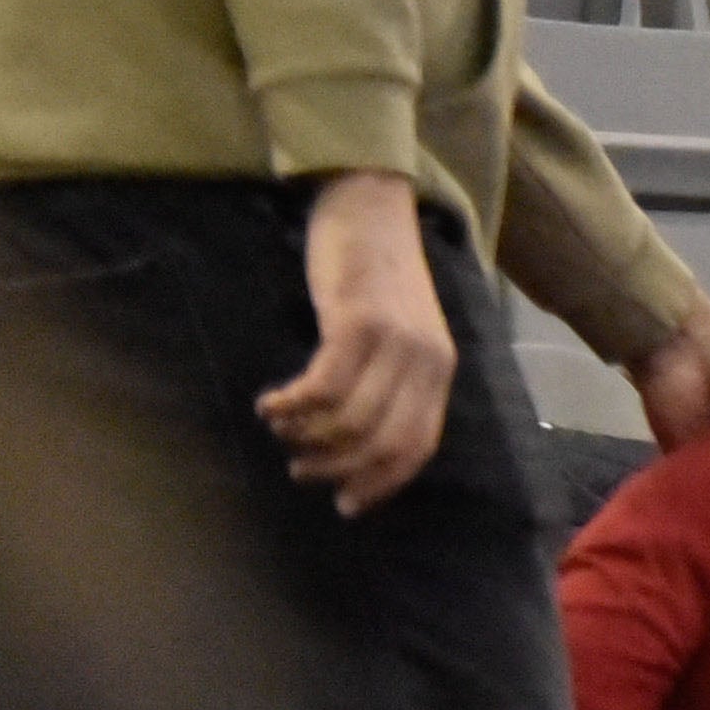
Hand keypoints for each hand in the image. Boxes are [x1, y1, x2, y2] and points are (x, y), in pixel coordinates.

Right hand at [261, 171, 462, 513]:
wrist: (371, 204)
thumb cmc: (375, 272)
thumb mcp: (398, 331)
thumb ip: (391, 379)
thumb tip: (357, 439)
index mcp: (439, 369)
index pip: (418, 446)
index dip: (381, 482)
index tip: (347, 505)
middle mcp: (426, 360)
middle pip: (383, 443)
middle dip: (338, 469)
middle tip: (300, 471)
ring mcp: (395, 342)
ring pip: (350, 420)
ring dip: (307, 438)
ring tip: (280, 431)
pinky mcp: (358, 322)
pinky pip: (323, 387)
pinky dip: (293, 406)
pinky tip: (270, 405)